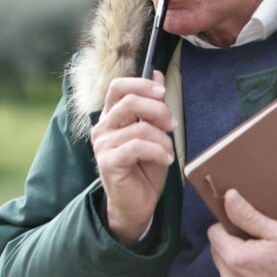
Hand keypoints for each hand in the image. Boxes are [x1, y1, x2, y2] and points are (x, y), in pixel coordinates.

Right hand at [90, 71, 176, 243]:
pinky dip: (157, 151)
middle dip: (158, 110)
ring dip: (162, 139)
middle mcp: (103, 127)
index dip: (141, 84)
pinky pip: (137, 147)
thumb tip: (156, 73)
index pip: (118, 87)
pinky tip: (165, 160)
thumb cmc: (145, 167)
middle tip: (173, 123)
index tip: (162, 92)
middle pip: (129, 102)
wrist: (137, 204)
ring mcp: (103, 145)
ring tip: (168, 151)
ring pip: (139, 127)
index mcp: (112, 116)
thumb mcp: (154, 132)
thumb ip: (153, 104)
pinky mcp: (108, 162)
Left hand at [208, 189, 276, 276]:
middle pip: (217, 252)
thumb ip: (248, 215)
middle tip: (258, 245)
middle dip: (232, 245)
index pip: (214, 233)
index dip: (229, 227)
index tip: (246, 230)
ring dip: (238, 264)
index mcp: (234, 257)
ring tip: (264, 264)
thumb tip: (229, 197)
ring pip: (226, 270)